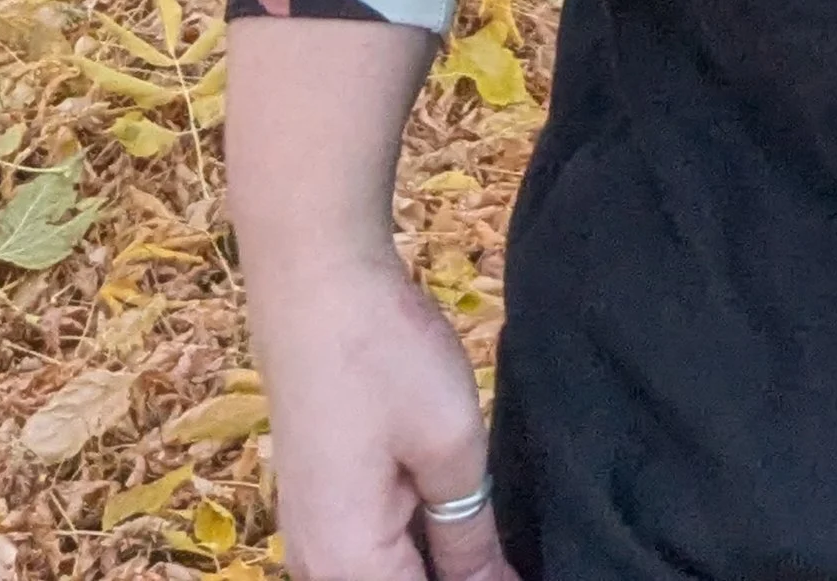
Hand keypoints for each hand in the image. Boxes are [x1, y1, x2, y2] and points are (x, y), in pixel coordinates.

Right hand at [249, 251, 513, 580]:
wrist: (315, 284)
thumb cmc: (384, 358)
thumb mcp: (449, 446)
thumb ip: (471, 537)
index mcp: (348, 567)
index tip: (526, 569)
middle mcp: (316, 567)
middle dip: (461, 575)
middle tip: (514, 551)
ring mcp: (311, 537)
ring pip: (387, 575)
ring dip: (440, 564)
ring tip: (496, 541)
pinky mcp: (319, 504)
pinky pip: (370, 554)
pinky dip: (416, 549)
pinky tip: (463, 523)